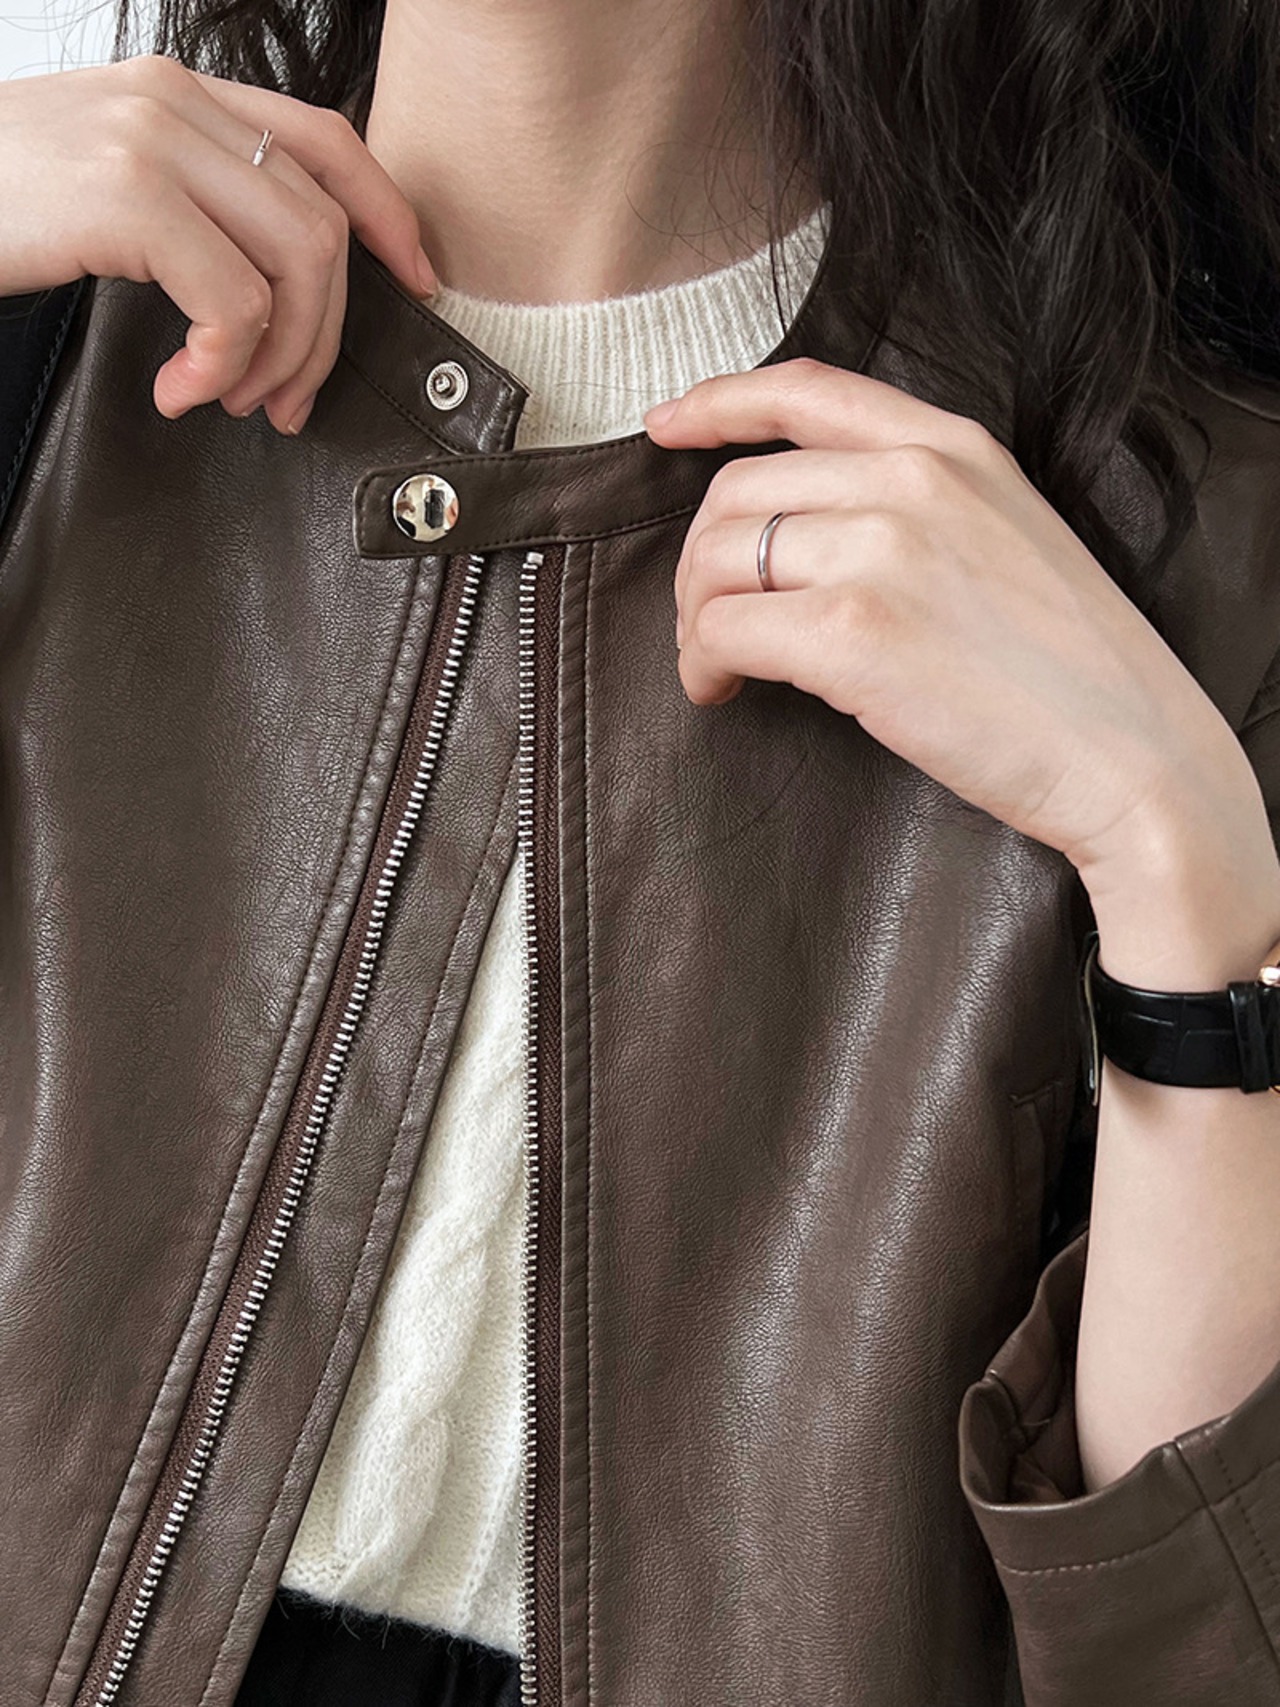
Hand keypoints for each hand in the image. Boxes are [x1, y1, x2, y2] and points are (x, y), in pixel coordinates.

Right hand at [0, 53, 436, 434]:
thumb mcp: (107, 188)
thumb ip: (191, 207)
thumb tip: (271, 287)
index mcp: (180, 94)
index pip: (326, 140)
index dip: (389, 214)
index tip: (418, 278)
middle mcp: (174, 101)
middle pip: (323, 222)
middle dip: (324, 333)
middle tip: (283, 400)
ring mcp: (150, 141)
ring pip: (298, 261)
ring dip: (280, 356)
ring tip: (228, 397)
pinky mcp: (125, 195)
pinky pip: (235, 301)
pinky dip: (223, 365)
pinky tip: (180, 389)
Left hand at [644, 357, 1264, 883]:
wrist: (1133, 753)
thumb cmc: (1071, 668)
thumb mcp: (1005, 534)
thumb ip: (914, 504)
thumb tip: (801, 530)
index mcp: (951, 446)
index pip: (804, 390)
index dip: (718, 403)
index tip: (668, 425)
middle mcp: (910, 480)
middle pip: (736, 491)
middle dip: (698, 561)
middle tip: (706, 620)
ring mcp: (880, 552)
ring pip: (714, 559)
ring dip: (692, 618)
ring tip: (715, 665)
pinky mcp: (851, 634)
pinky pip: (722, 631)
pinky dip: (701, 665)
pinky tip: (722, 693)